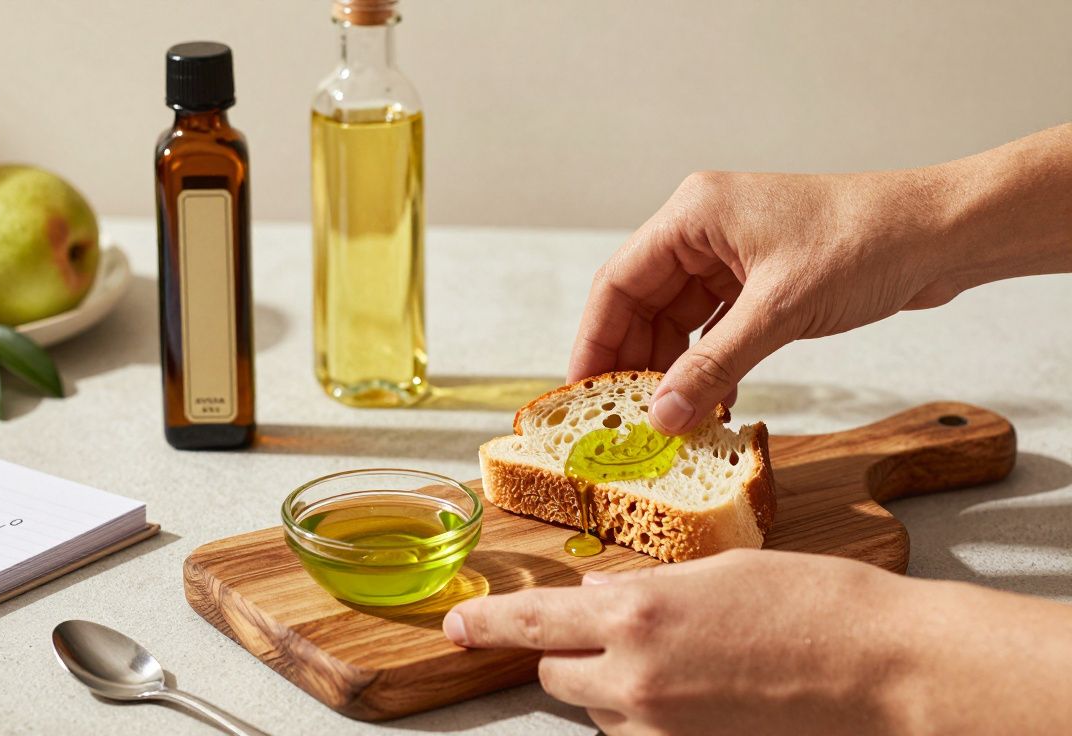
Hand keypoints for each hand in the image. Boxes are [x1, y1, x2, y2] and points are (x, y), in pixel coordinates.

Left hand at [442, 549, 1071, 734]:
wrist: (888, 672)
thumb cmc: (815, 605)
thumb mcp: (718, 571)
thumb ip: (644, 588)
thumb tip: (594, 596)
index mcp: (637, 614)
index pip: (529, 624)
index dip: (484, 624)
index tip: (456, 625)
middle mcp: (635, 679)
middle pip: (555, 674)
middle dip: (566, 653)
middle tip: (608, 632)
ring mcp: (661, 730)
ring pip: (600, 709)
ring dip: (612, 685)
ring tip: (680, 658)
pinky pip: (639, 735)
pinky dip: (648, 713)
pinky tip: (697, 690)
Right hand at [569, 168, 957, 434]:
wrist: (943, 233)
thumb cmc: (866, 242)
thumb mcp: (779, 310)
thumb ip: (714, 365)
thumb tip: (662, 414)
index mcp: (693, 214)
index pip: (618, 282)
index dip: (595, 341)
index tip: (584, 393)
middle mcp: (703, 230)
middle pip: (642, 304)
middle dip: (634, 362)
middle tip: (622, 418)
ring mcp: (732, 255)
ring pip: (678, 320)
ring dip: (674, 369)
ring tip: (669, 419)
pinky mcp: (759, 279)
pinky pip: (715, 328)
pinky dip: (710, 364)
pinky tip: (712, 400)